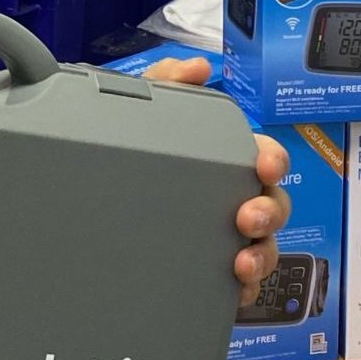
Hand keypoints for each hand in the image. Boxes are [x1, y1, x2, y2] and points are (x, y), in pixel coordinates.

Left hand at [143, 56, 289, 304]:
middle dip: (270, 212)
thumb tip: (197, 68)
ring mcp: (228, 240)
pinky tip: (234, 292)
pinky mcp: (215, 275)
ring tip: (242, 264)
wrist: (86, 219)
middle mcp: (233, 200)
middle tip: (248, 218)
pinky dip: (245, 291)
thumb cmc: (130, 160)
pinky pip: (243, 287)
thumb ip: (164, 83)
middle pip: (274, 205)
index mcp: (224, 162)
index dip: (273, 159)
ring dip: (262, 256)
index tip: (266, 166)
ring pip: (265, 249)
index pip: (264, 157)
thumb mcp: (140, 115)